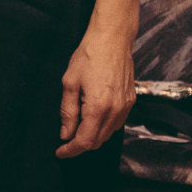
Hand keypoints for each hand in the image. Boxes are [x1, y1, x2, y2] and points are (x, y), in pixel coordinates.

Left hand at [57, 0, 139, 157]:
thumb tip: (65, 133)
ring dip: (93, 137)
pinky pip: (117, 124)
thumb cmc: (88, 56)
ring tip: (76, 129)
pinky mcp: (130, 102)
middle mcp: (115, 112)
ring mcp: (125, 108)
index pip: (85, 141)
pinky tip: (92, 119)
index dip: (71, 150)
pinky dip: (103, 127)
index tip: (60, 152)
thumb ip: (67, 111)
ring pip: (108, 134)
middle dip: (80, 145)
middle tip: (65, 141)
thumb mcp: (70, 82)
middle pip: (98, 141)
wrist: (112, 40)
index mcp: (98, 108)